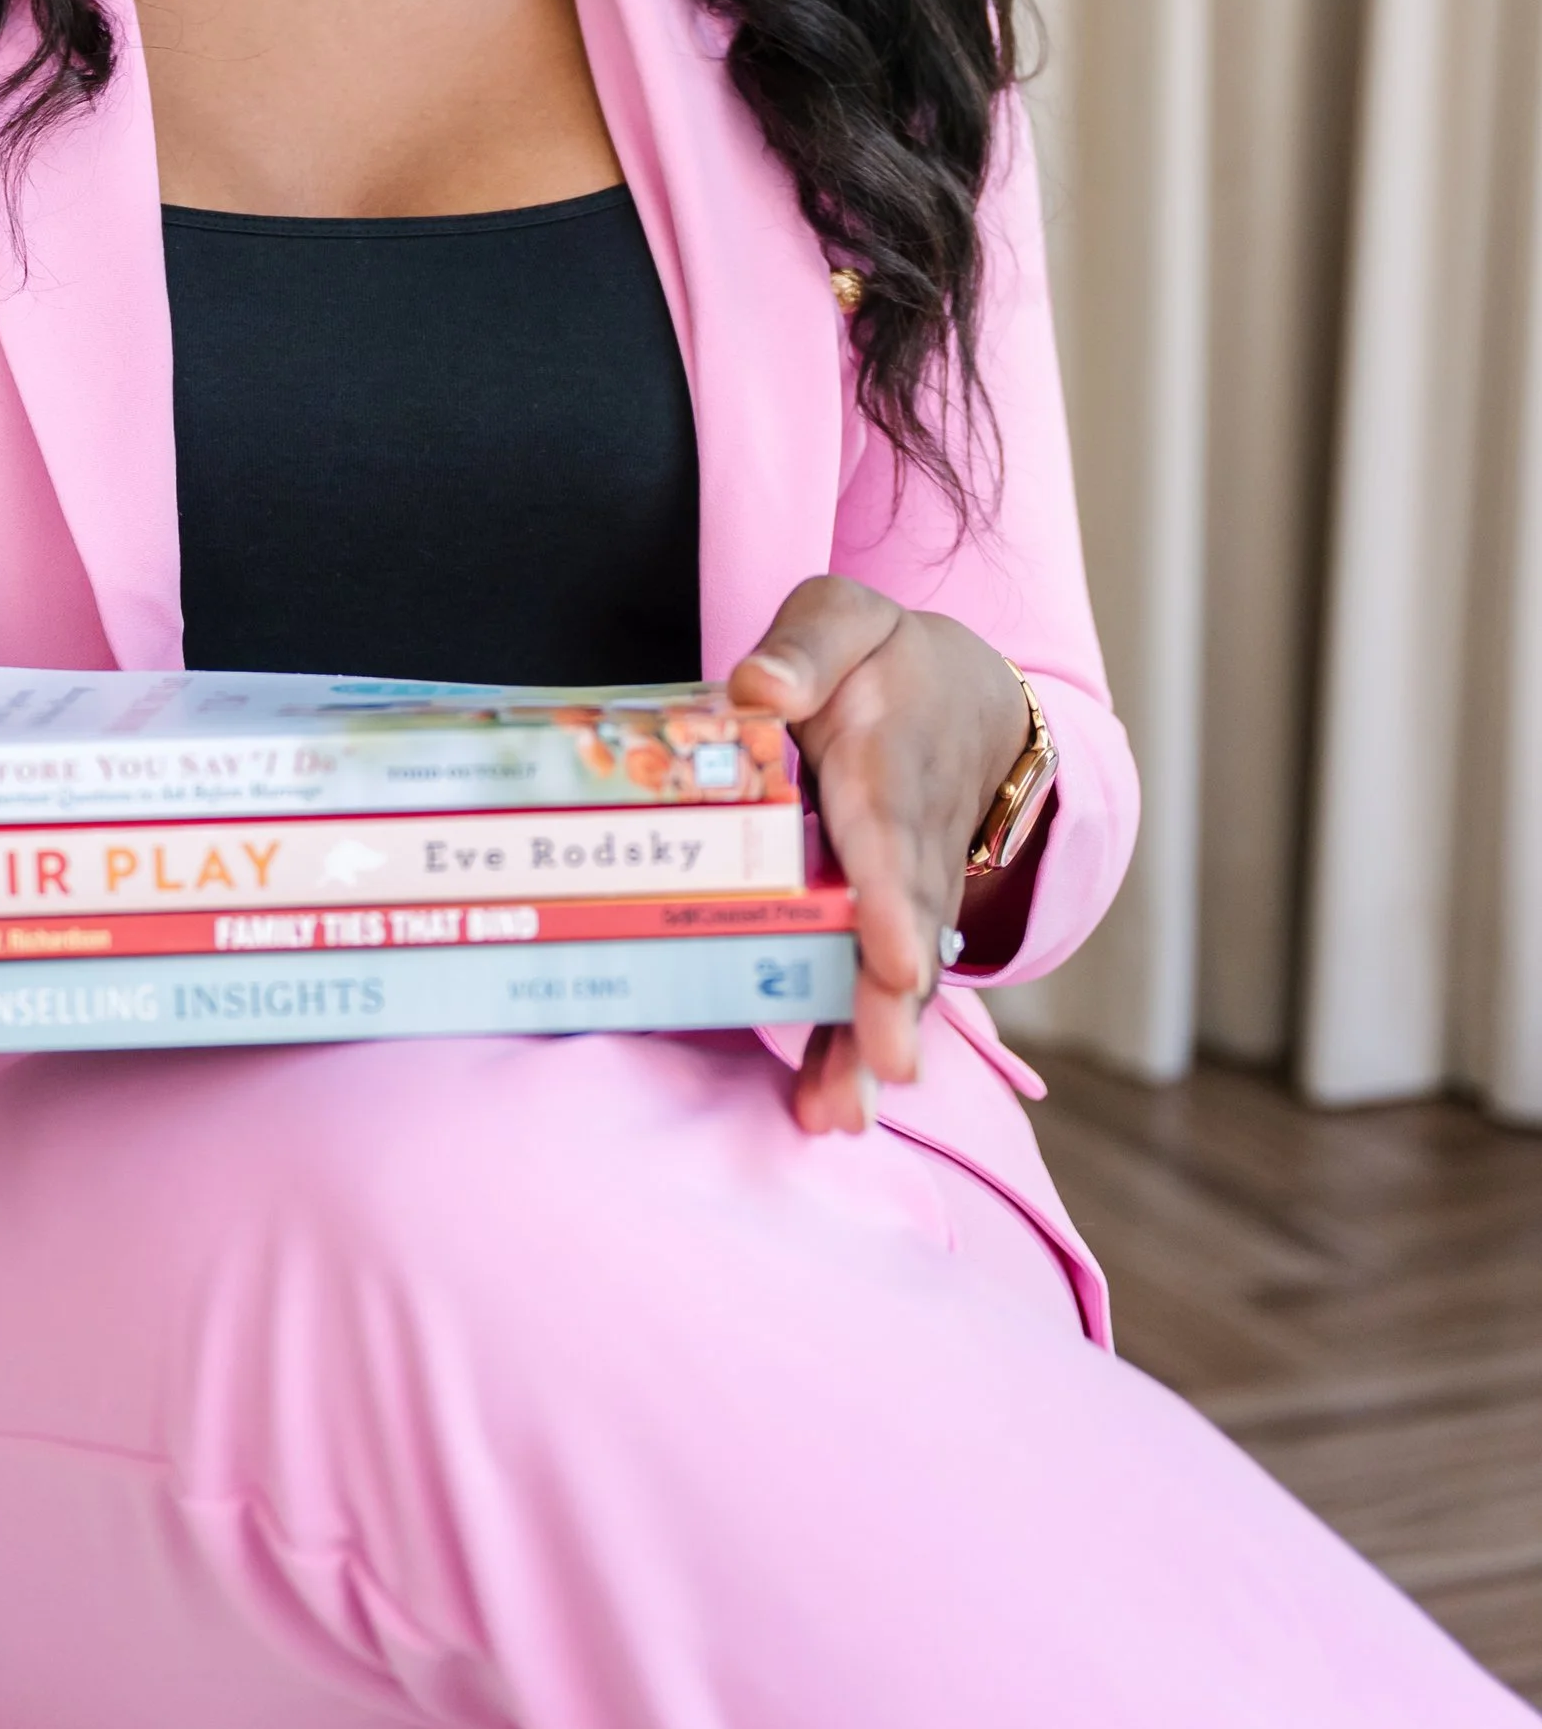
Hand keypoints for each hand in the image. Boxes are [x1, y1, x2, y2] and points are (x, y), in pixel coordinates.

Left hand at [727, 577, 1032, 1138]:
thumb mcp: (846, 617)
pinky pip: (886, 987)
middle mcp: (909, 842)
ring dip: (876, 1043)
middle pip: (907, 929)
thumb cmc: (887, 658)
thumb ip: (807, 644)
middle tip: (886, 1068)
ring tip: (846, 1111)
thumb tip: (753, 686)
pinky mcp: (897, 923)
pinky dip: (865, 1045)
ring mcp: (911, 892)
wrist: (974, 699)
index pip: (892, 836)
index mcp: (890, 763)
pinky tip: (834, 1106)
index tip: (894, 955)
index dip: (893, 899)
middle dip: (894, 1000)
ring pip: (902, 974)